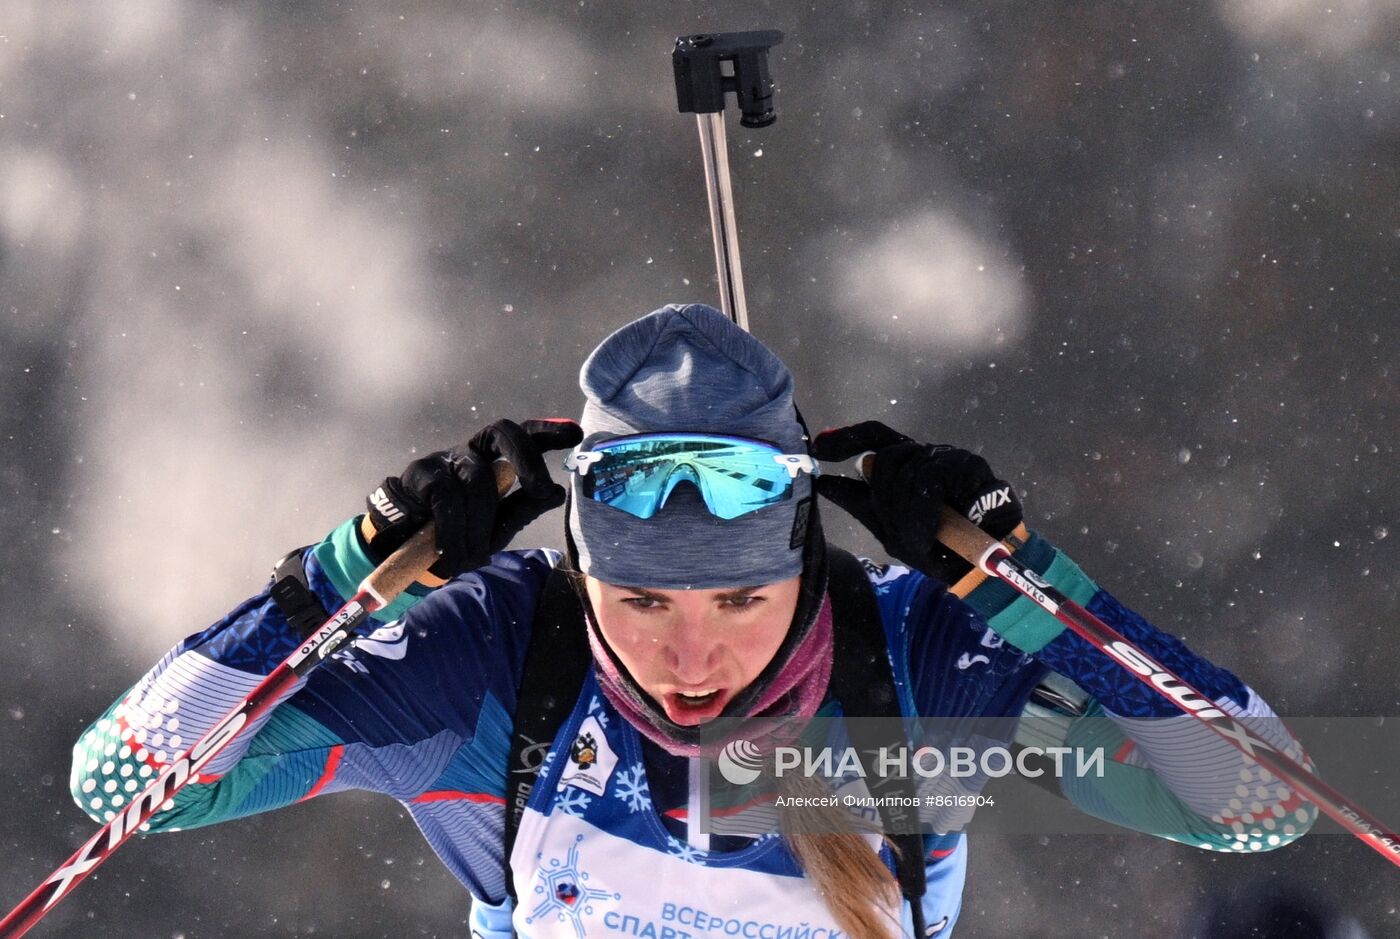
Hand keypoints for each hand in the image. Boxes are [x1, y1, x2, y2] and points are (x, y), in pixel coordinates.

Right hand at [365, 418, 582, 577]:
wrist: (402, 546)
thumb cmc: (458, 533)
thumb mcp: (496, 527)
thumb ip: (523, 509)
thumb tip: (557, 493)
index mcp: (495, 460)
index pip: (522, 435)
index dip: (547, 430)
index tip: (575, 434)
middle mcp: (472, 451)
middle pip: (502, 432)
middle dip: (528, 458)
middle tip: (542, 489)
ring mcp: (445, 458)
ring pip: (477, 480)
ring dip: (480, 525)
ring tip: (474, 557)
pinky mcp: (420, 473)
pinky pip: (447, 499)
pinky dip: (454, 531)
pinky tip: (452, 553)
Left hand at [811, 420, 1022, 582]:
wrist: (978, 567)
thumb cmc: (936, 548)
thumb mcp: (888, 528)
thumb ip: (860, 502)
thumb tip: (825, 484)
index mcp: (905, 467)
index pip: (871, 438)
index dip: (845, 439)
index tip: (819, 450)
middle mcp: (924, 456)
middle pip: (885, 457)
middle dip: (884, 497)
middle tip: (900, 530)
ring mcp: (947, 457)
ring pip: (905, 469)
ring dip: (907, 511)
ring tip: (922, 536)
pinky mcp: (968, 465)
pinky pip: (929, 478)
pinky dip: (924, 509)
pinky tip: (933, 527)